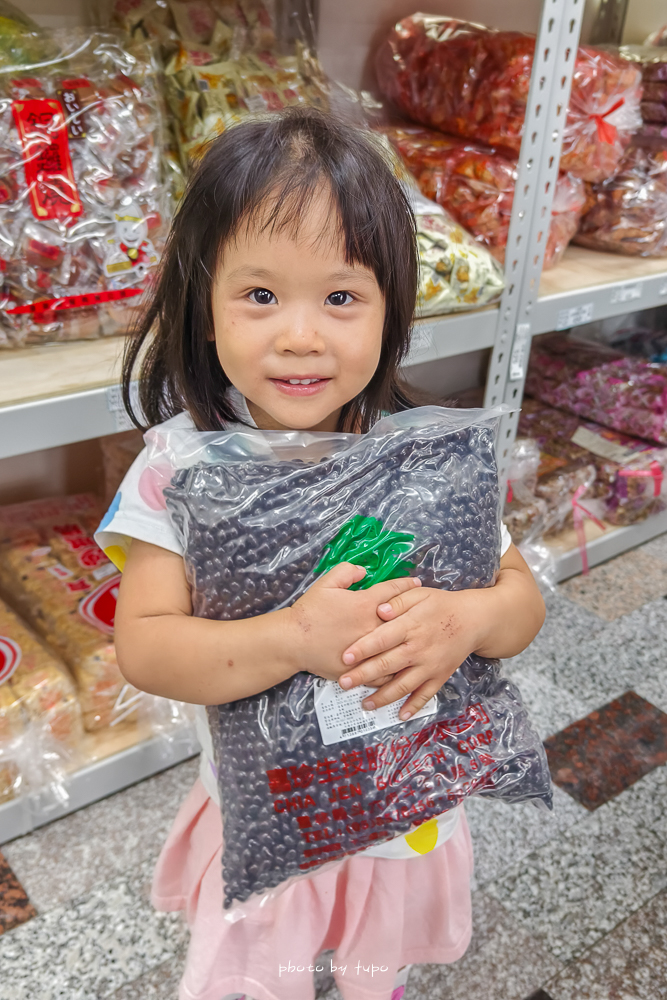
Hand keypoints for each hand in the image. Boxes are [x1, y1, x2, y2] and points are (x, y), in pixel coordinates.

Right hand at [289, 563, 420, 683]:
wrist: (294, 641)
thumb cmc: (309, 611)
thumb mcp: (326, 583)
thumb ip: (347, 571)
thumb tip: (363, 570)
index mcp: (365, 604)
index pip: (394, 591)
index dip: (407, 585)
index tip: (417, 582)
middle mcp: (372, 627)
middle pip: (403, 619)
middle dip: (416, 612)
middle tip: (426, 609)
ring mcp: (369, 651)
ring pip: (398, 648)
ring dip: (411, 642)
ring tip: (421, 639)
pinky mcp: (362, 669)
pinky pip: (386, 672)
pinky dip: (397, 669)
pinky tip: (404, 667)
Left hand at [337, 587, 484, 720]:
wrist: (473, 620)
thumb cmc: (441, 604)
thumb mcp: (419, 594)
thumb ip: (398, 600)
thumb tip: (379, 610)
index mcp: (411, 625)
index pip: (383, 638)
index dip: (363, 648)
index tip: (345, 657)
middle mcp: (419, 648)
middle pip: (388, 665)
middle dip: (364, 676)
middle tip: (344, 684)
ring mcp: (430, 665)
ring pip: (403, 685)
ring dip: (383, 697)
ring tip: (365, 704)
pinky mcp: (440, 676)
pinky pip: (426, 694)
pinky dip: (414, 706)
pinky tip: (401, 714)